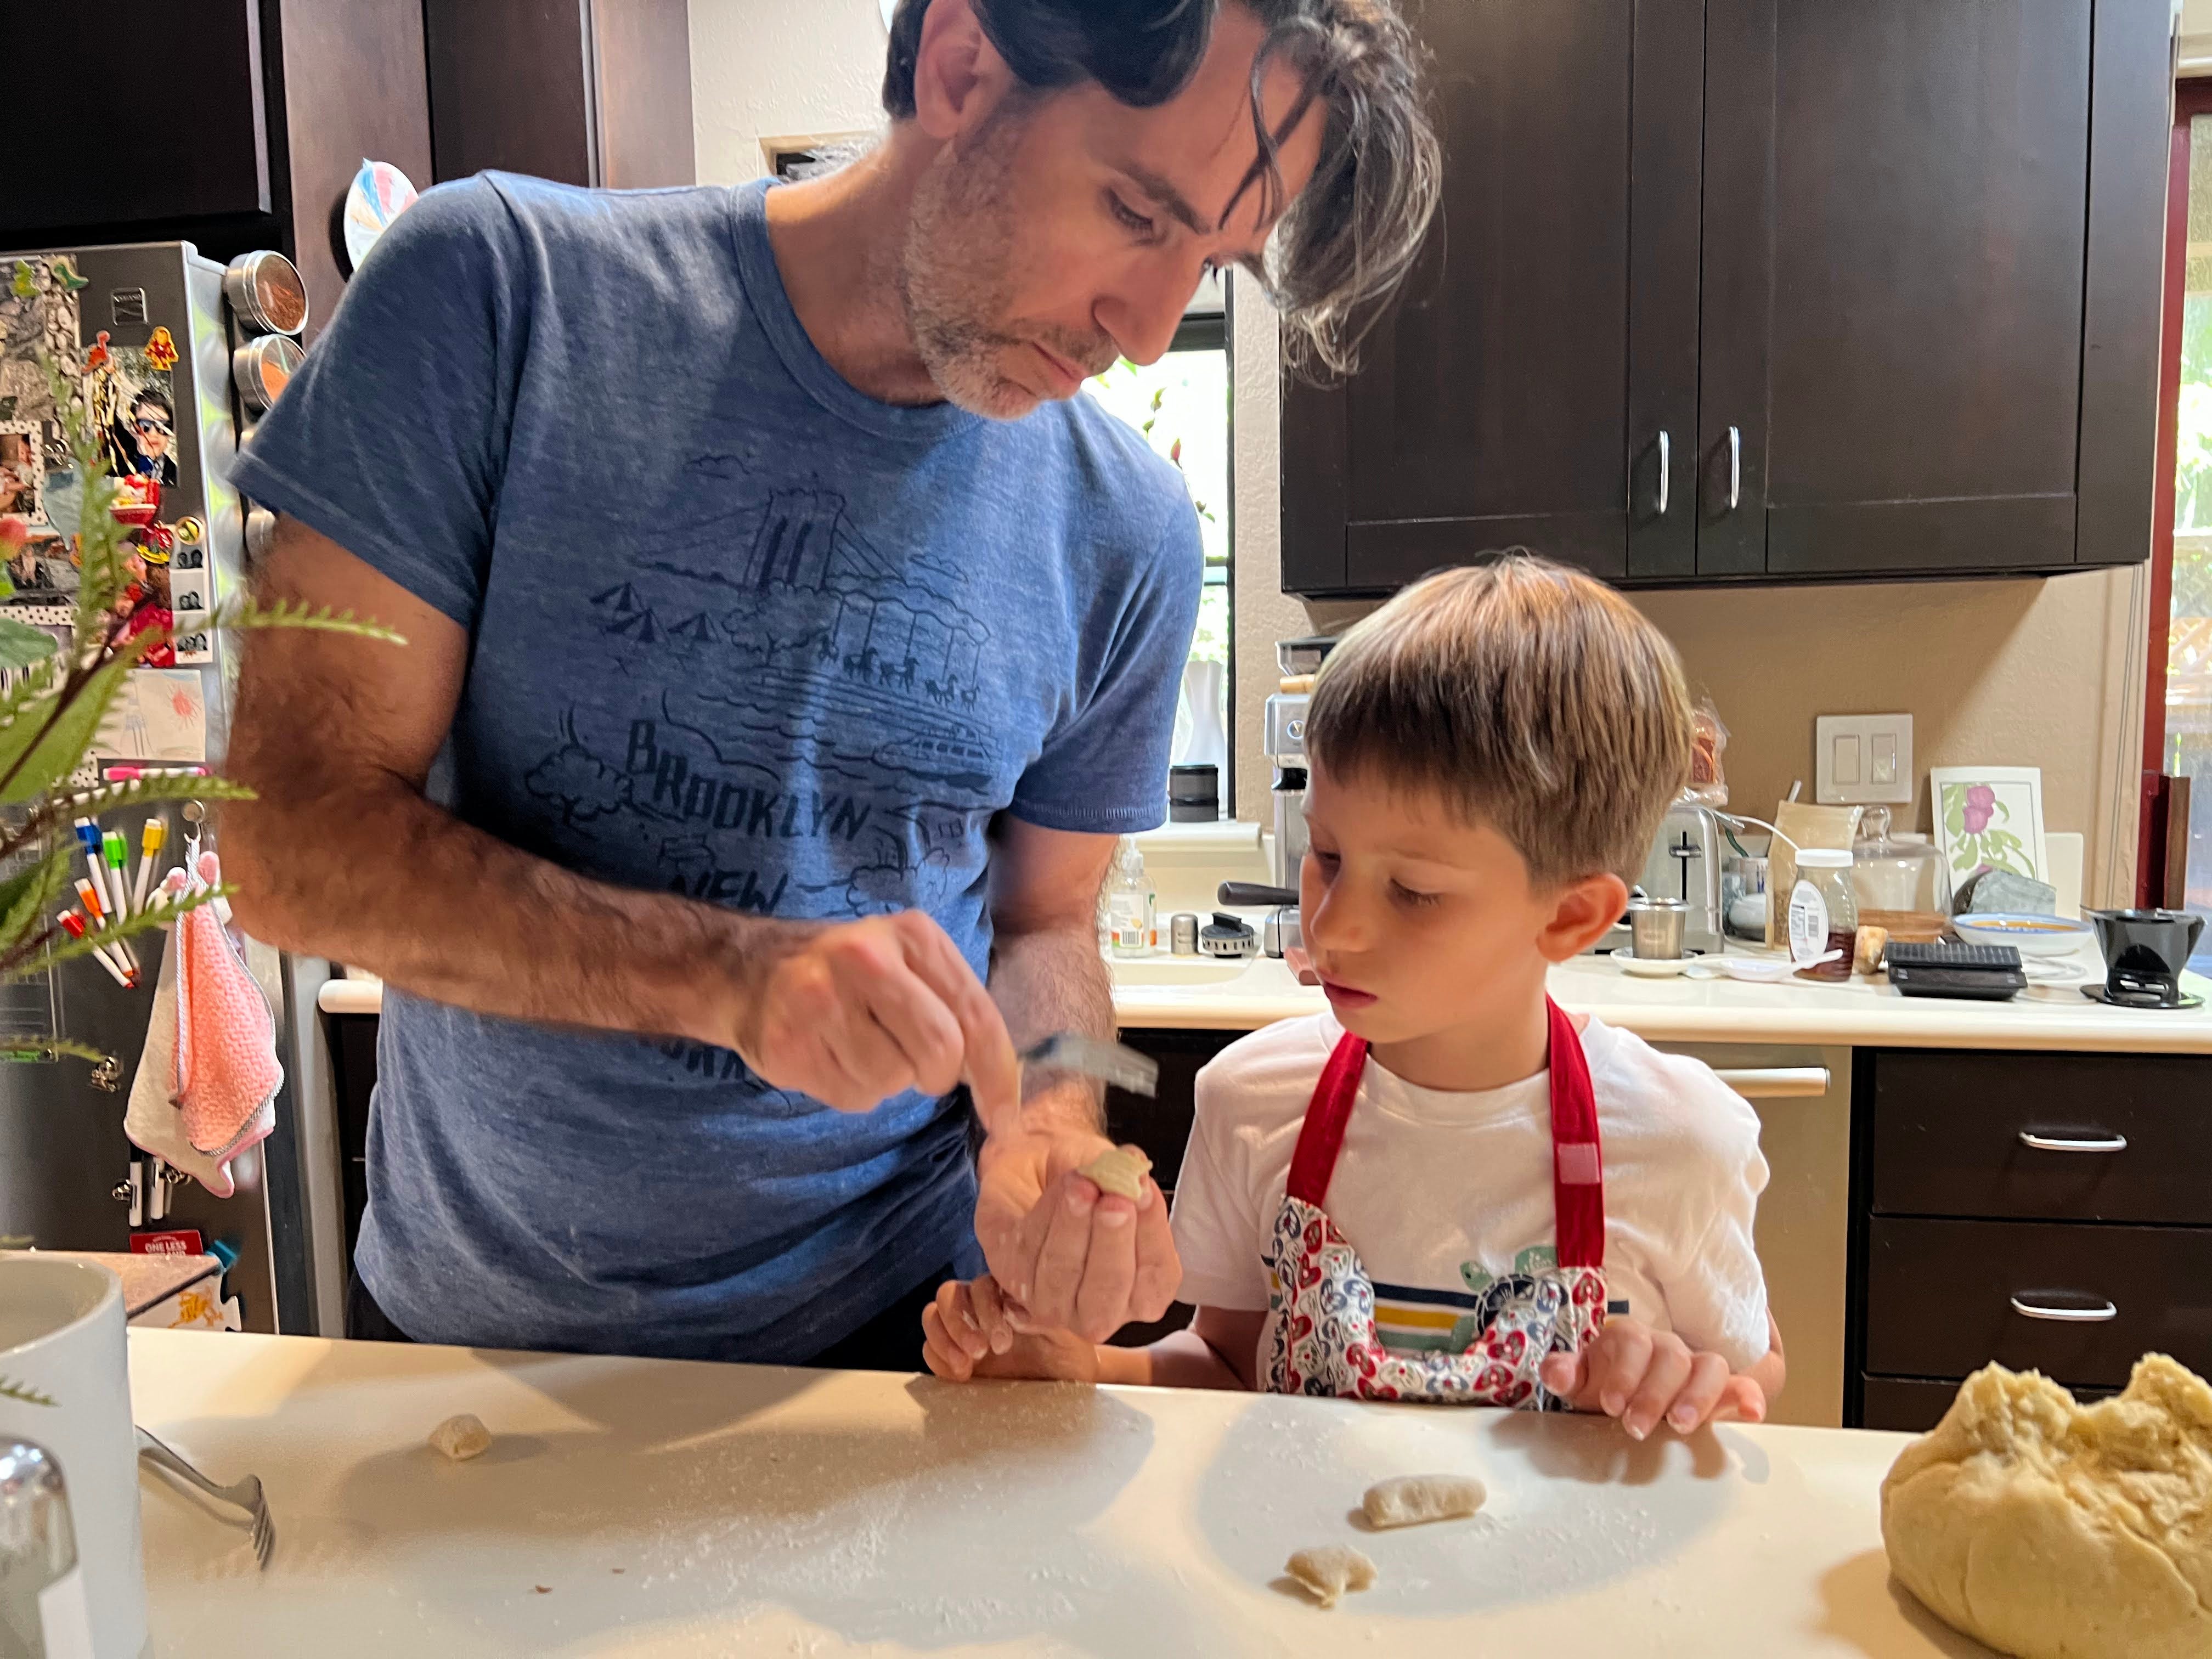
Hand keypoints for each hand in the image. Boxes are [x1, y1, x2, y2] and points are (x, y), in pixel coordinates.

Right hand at [724, 910, 1018, 1118]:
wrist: (748, 969)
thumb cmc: (848, 974)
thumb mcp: (907, 963)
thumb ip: (954, 1007)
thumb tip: (1001, 1081)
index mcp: (912, 935)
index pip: (976, 1014)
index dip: (998, 1073)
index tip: (1005, 1117)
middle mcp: (867, 958)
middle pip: (941, 1050)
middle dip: (936, 1075)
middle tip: (916, 1068)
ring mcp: (821, 1000)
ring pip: (893, 1080)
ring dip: (887, 1081)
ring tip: (858, 1047)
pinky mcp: (789, 1042)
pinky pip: (852, 1098)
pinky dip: (852, 1090)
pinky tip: (830, 1056)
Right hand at [921, 1274, 1100, 1382]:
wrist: (1067, 1380)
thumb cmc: (1070, 1350)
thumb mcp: (1067, 1333)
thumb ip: (1044, 1317)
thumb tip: (1015, 1313)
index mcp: (1006, 1292)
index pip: (980, 1286)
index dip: (985, 1311)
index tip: (1002, 1343)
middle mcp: (982, 1307)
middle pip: (950, 1296)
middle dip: (958, 1323)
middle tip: (979, 1352)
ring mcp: (965, 1331)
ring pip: (934, 1317)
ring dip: (943, 1339)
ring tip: (965, 1367)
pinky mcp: (956, 1357)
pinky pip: (930, 1349)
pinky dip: (937, 1359)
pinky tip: (961, 1375)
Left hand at [973, 1117, 1179, 1343]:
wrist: (1041, 1169)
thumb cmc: (1092, 1182)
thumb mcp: (1118, 1173)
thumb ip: (1128, 1176)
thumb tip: (1132, 1167)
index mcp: (1142, 1293)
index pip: (1157, 1277)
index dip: (1151, 1235)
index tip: (1143, 1192)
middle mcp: (1100, 1309)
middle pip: (1109, 1287)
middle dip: (1112, 1242)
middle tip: (1115, 1200)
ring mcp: (1054, 1302)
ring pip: (1063, 1271)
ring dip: (1074, 1226)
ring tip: (1082, 1185)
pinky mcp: (1014, 1279)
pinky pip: (1029, 1250)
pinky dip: (1046, 1214)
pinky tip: (1060, 1187)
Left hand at [1539, 1318, 1767, 1438]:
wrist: (1627, 1393)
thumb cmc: (1604, 1384)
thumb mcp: (1581, 1380)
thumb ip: (1565, 1373)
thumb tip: (1554, 1374)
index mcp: (1630, 1338)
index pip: (1631, 1342)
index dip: (1622, 1372)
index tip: (1612, 1405)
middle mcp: (1666, 1348)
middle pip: (1670, 1357)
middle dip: (1653, 1393)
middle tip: (1637, 1427)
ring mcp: (1695, 1367)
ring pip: (1709, 1367)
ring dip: (1698, 1396)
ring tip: (1682, 1425)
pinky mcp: (1719, 1391)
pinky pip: (1739, 1385)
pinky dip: (1747, 1396)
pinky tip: (1752, 1412)